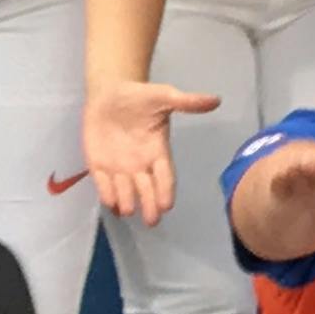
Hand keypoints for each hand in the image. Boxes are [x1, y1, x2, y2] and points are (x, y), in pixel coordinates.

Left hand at [83, 79, 221, 221]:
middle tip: (151, 220)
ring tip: (127, 210)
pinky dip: (106, 193)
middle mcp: (141, 165)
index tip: (167, 205)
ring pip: (125, 190)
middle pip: (147, 190)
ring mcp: (119, 167)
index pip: (165, 176)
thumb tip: (215, 100)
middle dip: (149, 205)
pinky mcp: (99, 165)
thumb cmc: (138, 96)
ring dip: (126, 201)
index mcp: (158, 152)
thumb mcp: (164, 96)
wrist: (109, 92)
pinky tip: (109, 203)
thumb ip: (187, 102)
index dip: (166, 190)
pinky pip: (102, 183)